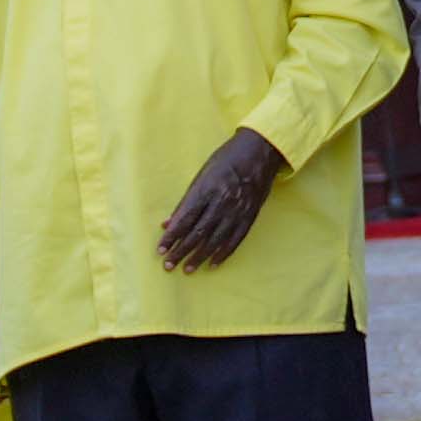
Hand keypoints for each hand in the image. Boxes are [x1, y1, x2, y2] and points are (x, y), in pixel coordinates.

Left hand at [156, 126, 281, 271]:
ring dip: (199, 256)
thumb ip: (186, 201)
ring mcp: (237, 211)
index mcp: (206, 190)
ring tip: (187, 268)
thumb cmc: (226, 160)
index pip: (184, 219)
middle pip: (197, 233)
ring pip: (215, 240)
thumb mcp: (202, 175)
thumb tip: (168, 222)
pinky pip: (235, 240)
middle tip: (169, 265)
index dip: (171, 237)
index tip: (161, 249)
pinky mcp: (249, 216)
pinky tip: (212, 263)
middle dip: (181, 251)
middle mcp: (221, 202)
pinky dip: (223, 253)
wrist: (259, 151)